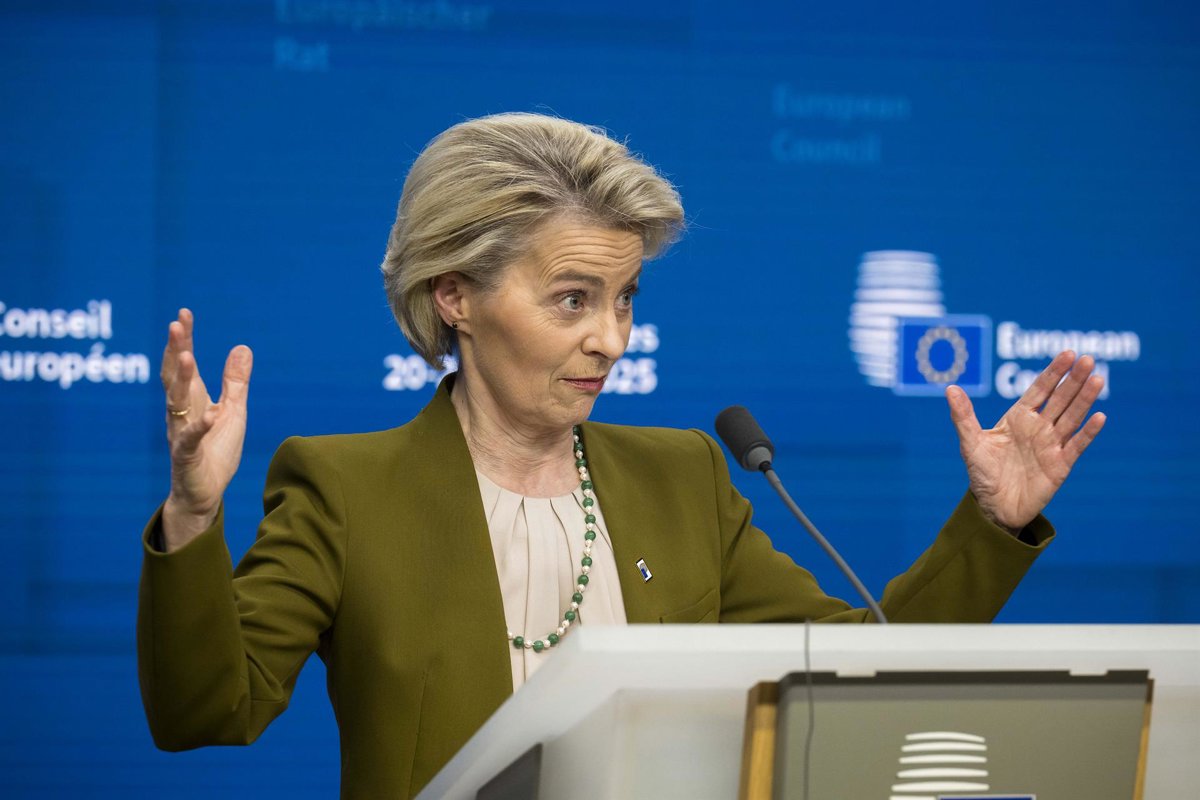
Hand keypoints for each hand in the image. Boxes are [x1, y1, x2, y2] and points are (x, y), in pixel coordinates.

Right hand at [159, 309, 252, 549]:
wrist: (204, 493)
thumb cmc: (216, 450)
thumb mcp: (233, 411)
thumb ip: (235, 382)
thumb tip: (243, 347)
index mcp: (192, 399)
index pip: (185, 363)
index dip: (184, 339)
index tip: (184, 313)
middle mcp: (181, 412)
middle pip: (174, 376)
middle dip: (175, 349)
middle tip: (175, 324)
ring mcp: (181, 433)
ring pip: (175, 403)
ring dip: (180, 379)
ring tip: (186, 357)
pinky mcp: (187, 456)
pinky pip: (191, 439)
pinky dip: (200, 426)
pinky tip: (211, 414)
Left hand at [946, 351, 1105, 532]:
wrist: (993, 507)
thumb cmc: (982, 473)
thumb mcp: (970, 442)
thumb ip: (963, 416)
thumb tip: (950, 388)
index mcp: (1019, 418)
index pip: (1039, 389)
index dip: (1053, 372)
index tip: (1067, 353)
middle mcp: (1039, 427)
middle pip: (1060, 399)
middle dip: (1073, 380)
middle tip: (1088, 358)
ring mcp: (1051, 445)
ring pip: (1072, 417)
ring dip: (1084, 399)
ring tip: (1097, 379)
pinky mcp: (1060, 465)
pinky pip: (1076, 445)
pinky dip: (1088, 432)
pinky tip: (1099, 416)